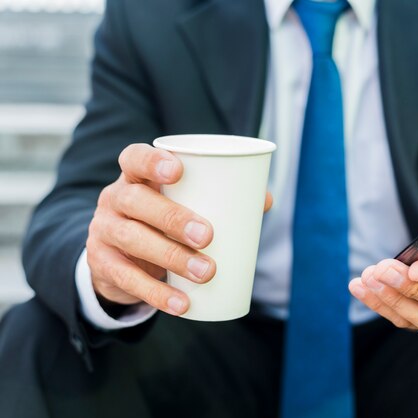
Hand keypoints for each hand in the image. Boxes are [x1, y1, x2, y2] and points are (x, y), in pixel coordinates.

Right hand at [87, 144, 272, 315]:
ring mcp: (103, 231)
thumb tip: (264, 200)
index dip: (152, 162)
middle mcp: (114, 199)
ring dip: (171, 257)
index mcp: (135, 177)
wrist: (119, 257)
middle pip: (135, 200)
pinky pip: (126, 279)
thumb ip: (218, 198)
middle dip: (173, 218)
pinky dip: (156, 294)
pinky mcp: (102, 265)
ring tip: (206, 272)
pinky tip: (182, 304)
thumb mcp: (179, 205)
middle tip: (208, 236)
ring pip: (132, 239)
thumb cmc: (161, 221)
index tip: (179, 171)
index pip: (134, 158)